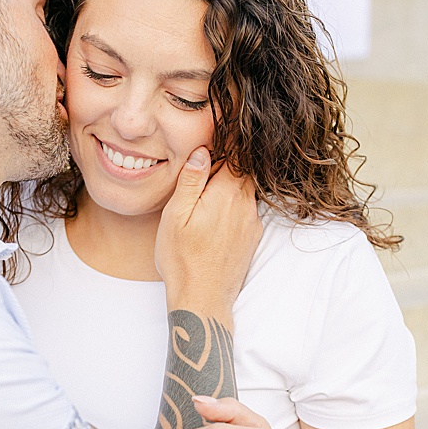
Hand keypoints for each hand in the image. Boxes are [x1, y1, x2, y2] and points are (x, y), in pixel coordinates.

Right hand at [153, 149, 260, 318]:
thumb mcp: (175, 216)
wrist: (203, 298)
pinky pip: (246, 210)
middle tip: (208, 160)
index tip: (222, 129)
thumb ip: (190, 182)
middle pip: (243, 172)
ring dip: (230, 185)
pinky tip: (214, 216)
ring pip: (245, 191)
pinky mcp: (252, 237)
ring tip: (207, 190)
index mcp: (225, 195)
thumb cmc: (182, 259)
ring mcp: (251, 222)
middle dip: (228, 164)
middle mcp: (245, 205)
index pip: (235, 156)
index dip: (227, 144)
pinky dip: (233, 205)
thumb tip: (202, 152)